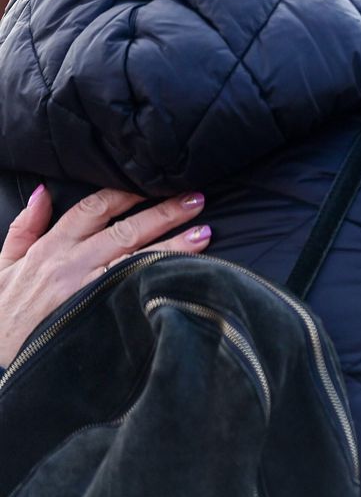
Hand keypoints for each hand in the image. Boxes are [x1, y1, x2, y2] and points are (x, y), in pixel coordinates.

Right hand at [0, 186, 211, 366]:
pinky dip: (159, 279)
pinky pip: (134, 292)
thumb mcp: (2, 264)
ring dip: (173, 245)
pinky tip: (185, 272)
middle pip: (125, 230)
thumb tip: (42, 191)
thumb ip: (25, 227)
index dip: (126, 193)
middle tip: (196, 198)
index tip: (155, 181)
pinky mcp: (98, 315)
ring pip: (136, 259)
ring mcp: (87, 290)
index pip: (94, 209)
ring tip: (205, 233)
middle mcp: (71, 264)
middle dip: (163, 212)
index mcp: (51, 248)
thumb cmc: (2, 311)